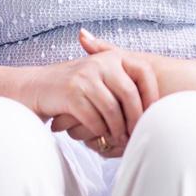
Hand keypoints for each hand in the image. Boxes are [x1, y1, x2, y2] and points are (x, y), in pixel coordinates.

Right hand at [27, 30, 156, 154]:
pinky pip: (93, 118)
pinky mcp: (70, 93)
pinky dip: (100, 131)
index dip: (152, 94)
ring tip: (119, 139)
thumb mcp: (101, 76)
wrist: (36, 87)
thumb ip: (125, 83)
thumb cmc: (76, 87)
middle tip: (137, 134)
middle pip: (129, 93)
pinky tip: (102, 137)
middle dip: (136, 118)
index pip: (143, 72)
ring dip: (117, 129)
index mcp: (113, 56)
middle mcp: (100, 62)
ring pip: (111, 109)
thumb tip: (158, 104)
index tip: (154, 114)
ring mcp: (84, 77)